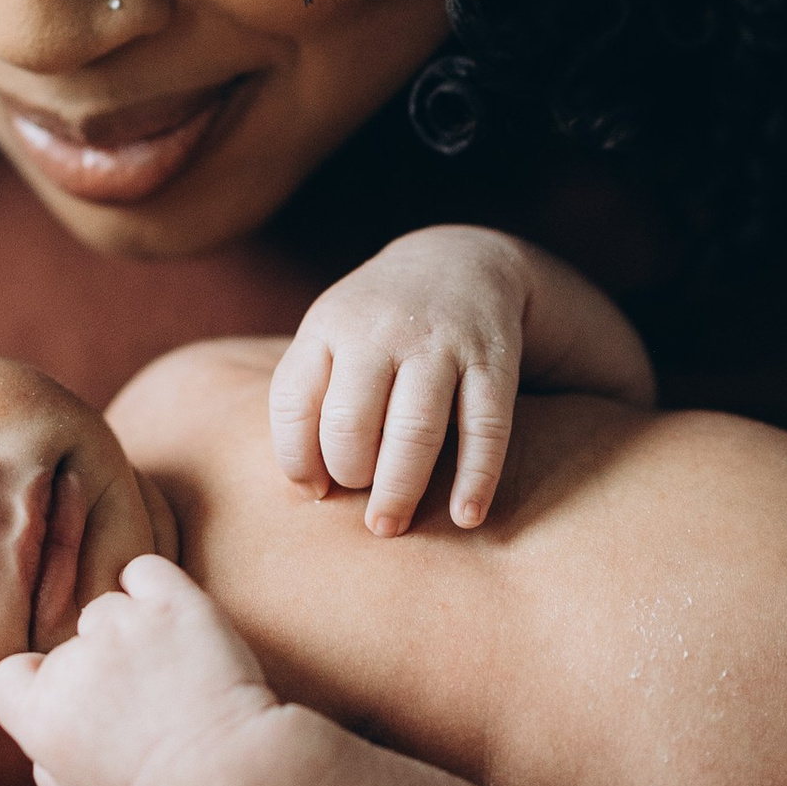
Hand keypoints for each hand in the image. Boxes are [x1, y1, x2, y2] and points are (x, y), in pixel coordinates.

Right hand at [0, 559, 277, 785]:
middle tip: (137, 698)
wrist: (224, 775)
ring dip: (129, 630)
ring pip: (108, 608)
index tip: (73, 700)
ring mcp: (124, 624)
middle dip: (97, 666)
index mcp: (42, 714)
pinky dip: (151, 587)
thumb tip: (46, 733)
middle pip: (70, 643)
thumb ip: (49, 760)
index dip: (39, 686)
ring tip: (165, 668)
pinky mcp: (172, 601)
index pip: (12, 676)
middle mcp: (74, 661)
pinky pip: (143, 571)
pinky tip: (168, 616)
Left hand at [270, 227, 654, 535]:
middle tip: (362, 505)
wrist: (459, 261)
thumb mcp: (330, 335)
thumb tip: (310, 490)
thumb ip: (309, 398)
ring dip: (400, 489)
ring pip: (415, 429)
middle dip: (350, 475)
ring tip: (390, 525)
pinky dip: (476, 478)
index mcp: (329, 325)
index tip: (315, 491)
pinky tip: (466, 516)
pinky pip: (485, 428)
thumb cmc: (378, 322)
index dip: (297, 458)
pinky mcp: (493, 359)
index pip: (293, 401)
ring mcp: (440, 342)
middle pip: (350, 421)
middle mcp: (381, 330)